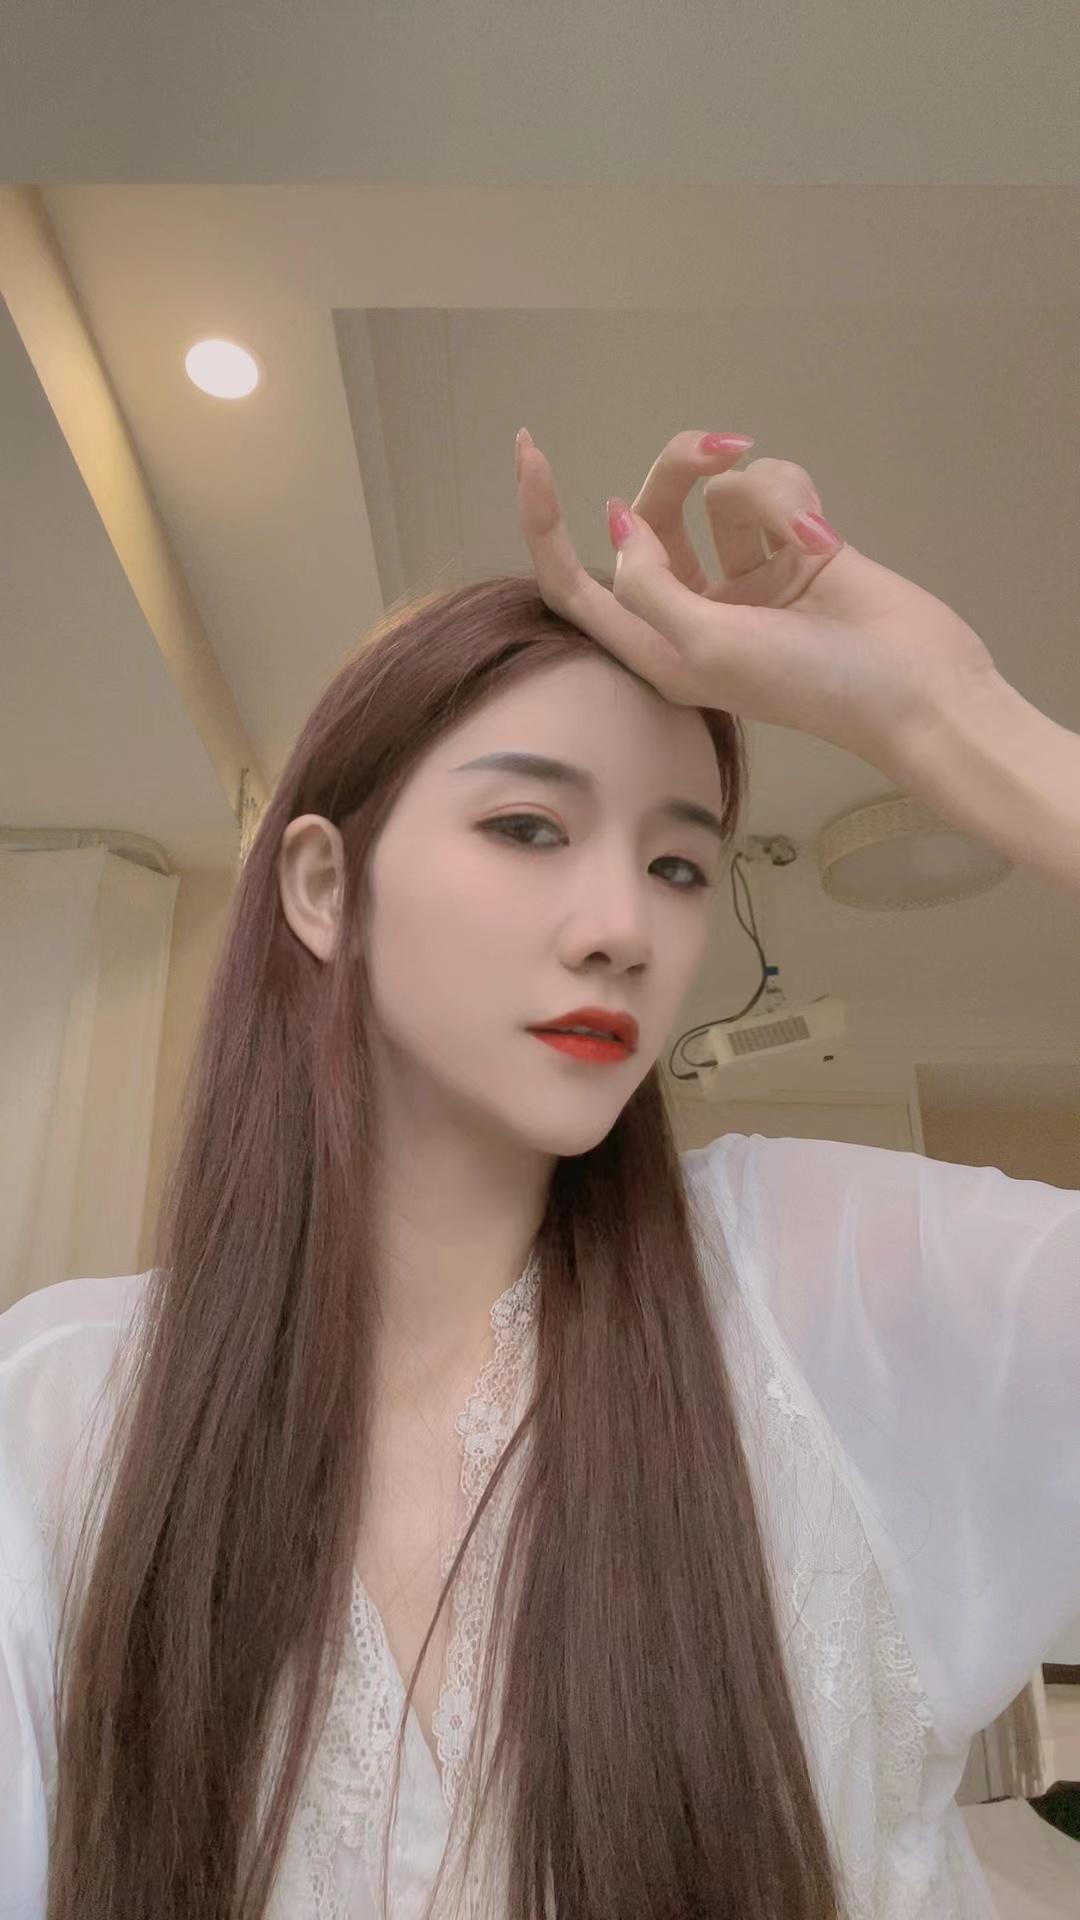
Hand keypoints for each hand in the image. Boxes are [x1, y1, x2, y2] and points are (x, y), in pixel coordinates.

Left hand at [514, 427, 1000, 777]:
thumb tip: (616, 526)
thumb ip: (648, 587)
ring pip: (719, 494)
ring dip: (760, 496)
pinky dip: (795, 498)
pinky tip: (825, 533)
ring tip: (806, 535)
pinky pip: (772, 488)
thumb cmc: (809, 686)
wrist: (914, 685)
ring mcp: (746, 578)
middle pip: (649, 517)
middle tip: (717, 449)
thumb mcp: (707, 649)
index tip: (532, 451)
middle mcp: (693, 611)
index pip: (574, 582)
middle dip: (676, 473)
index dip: (543, 522)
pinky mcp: (797, 546)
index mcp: (655, 648)